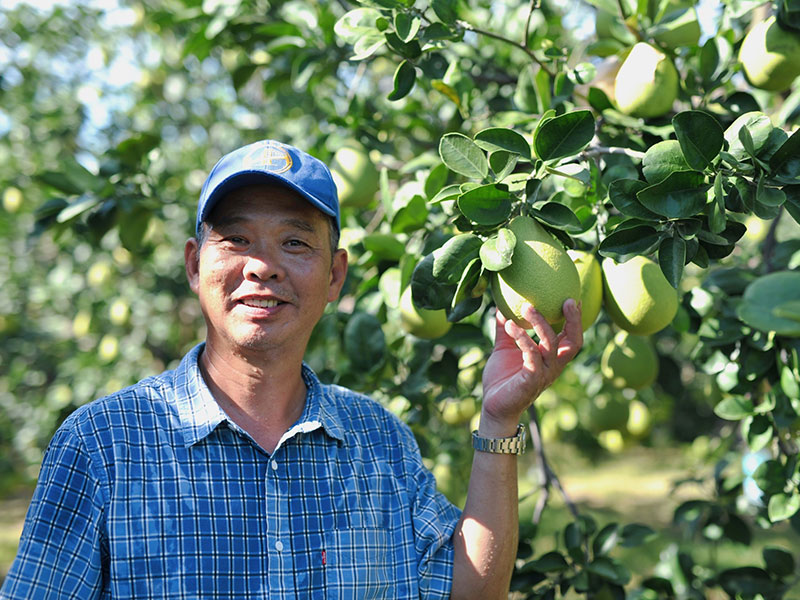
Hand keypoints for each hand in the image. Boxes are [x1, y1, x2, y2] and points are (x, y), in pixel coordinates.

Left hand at [479, 299, 582, 436]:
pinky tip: (509, 324)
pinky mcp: (532, 379)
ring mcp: (544, 373)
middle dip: (574, 320)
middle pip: (574, 341)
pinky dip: (522, 337)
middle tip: (566, 300)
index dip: (575, 319)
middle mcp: (553, 366)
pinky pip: (531, 354)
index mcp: (551, 358)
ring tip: (527, 306)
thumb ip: (506, 329)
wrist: (493, 405)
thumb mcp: (504, 348)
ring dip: (540, 323)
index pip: (570, 337)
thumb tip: (501, 305)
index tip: (571, 298)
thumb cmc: (502, 378)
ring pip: (552, 344)